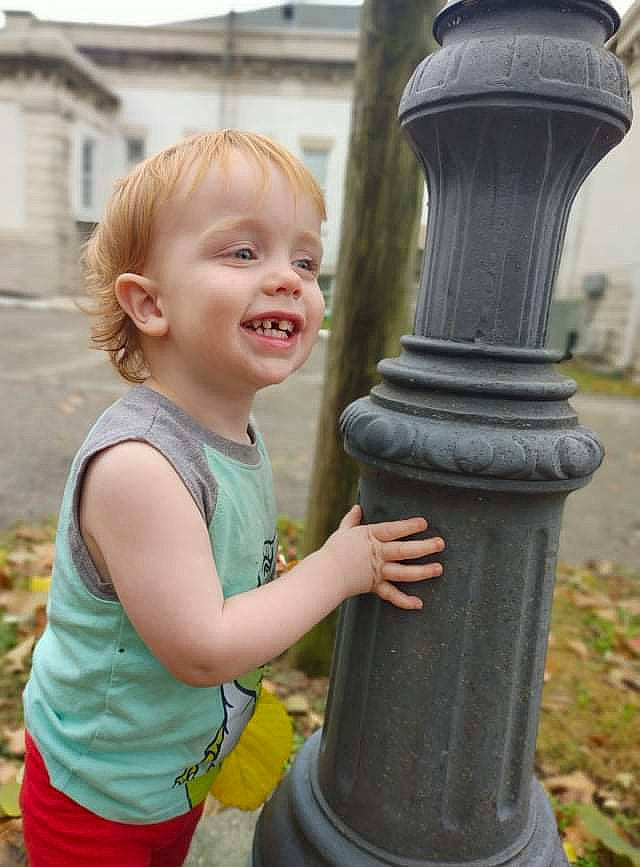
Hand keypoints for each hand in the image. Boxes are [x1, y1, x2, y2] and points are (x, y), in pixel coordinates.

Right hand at [322, 504, 444, 609]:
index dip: (408, 526)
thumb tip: (357, 507)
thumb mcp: (344, 531)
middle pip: (403, 550)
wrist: (325, 574)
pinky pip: (392, 595)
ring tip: (438, 569)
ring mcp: (378, 571)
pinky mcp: (375, 586)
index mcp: (370, 537)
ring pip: (404, 572)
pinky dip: (404, 601)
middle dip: (424, 547)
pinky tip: (418, 603)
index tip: (423, 523)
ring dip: (423, 571)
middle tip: (440, 544)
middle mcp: (377, 554)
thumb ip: (352, 520)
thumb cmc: (334, 551)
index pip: (392, 530)